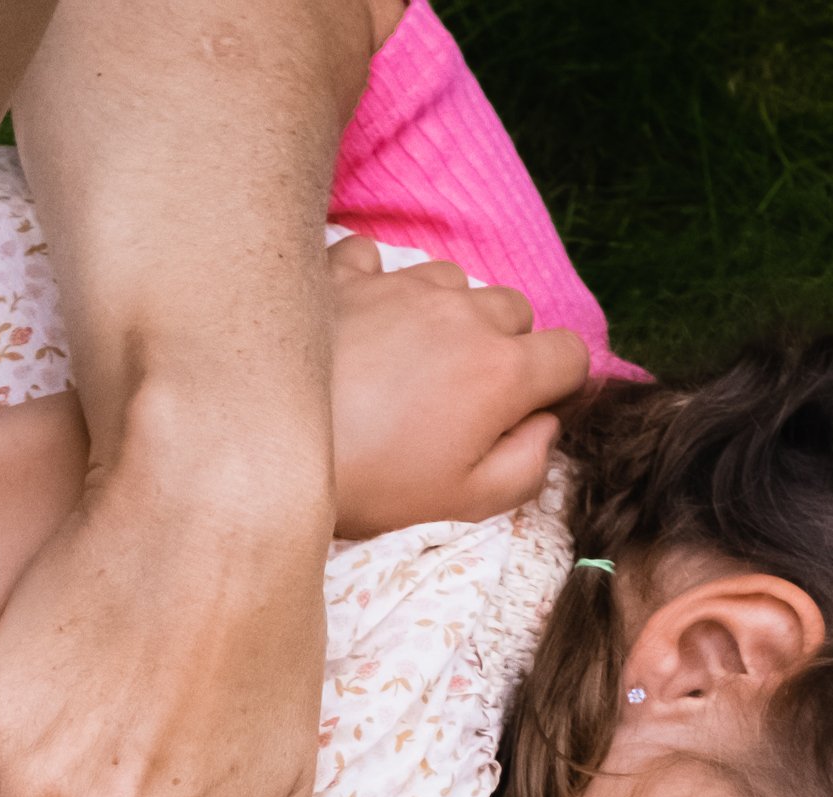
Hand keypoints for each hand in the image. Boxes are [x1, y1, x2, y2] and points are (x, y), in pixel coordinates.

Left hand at [323, 237, 584, 537]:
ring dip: (446, 313)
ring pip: (453, 281)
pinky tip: (363, 322)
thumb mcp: (464, 502)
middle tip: (460, 395)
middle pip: (515, 310)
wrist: (262, 453)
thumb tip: (544, 427)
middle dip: (504, 346)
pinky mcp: (344, 275)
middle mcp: (461, 312)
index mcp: (501, 369)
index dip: (559, 385)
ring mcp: (400, 285)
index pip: (571, 354)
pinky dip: (378, 284)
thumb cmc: (369, 486)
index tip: (528, 411)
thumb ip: (527, 465)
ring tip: (409, 361)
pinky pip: (378, 260)